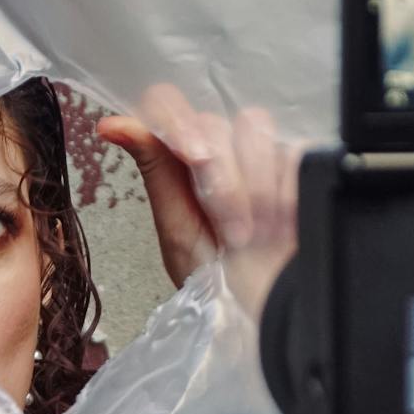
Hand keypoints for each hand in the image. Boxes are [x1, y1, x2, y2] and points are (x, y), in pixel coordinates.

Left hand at [98, 84, 297, 315]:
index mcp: (182, 158)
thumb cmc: (214, 276)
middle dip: (220, 179)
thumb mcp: (175, 227)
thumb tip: (110, 125)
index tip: (192, 156)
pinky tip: (284, 223)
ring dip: (255, 187)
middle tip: (229, 228)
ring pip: (256, 130)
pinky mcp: (303, 165)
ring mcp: (263, 155)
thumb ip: (154, 168)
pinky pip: (295, 152)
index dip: (177, 122)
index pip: (168, 105)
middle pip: (214, 123)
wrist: (264, 308)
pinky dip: (287, 192)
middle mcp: (221, 149)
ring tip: (256, 232)